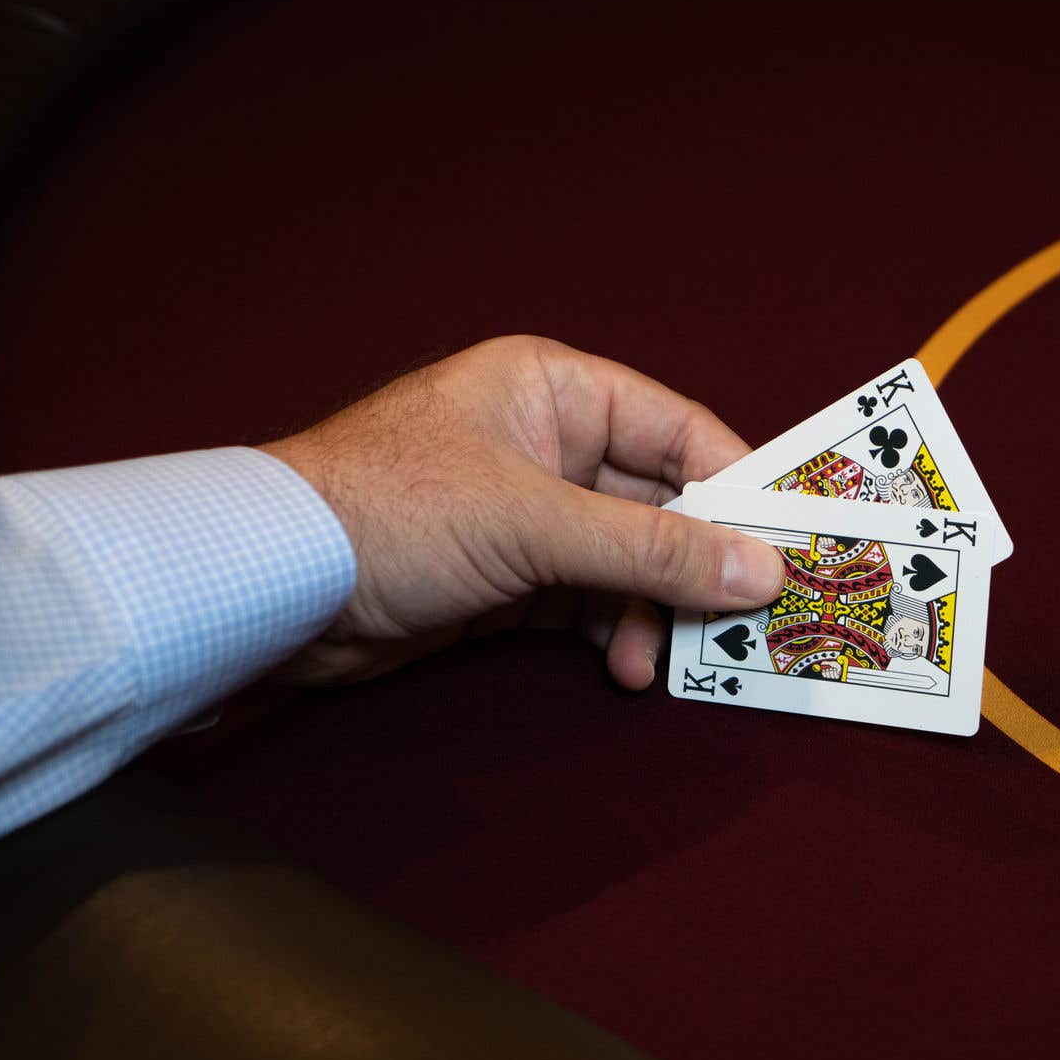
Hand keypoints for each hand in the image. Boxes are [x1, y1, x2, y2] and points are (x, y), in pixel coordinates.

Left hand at [257, 336, 785, 688]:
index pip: (679, 432)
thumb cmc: (389, 510)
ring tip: (669, 659)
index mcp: (555, 390)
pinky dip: (615, 634)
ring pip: (629, 563)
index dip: (739, 489)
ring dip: (656, 612)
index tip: (792, 543)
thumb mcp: (535, 524)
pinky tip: (628, 668)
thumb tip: (761, 572)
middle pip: (661, 506)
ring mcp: (527, 516)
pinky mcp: (507, 580)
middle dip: (701, 567)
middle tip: (749, 620)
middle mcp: (548, 445)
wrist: (267, 585)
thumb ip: (652, 552)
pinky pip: (590, 603)